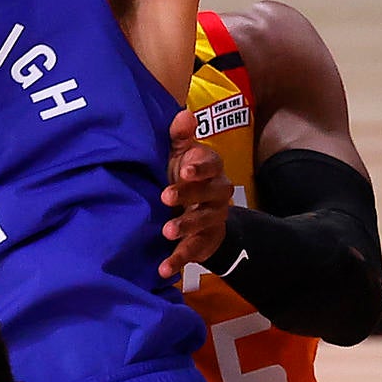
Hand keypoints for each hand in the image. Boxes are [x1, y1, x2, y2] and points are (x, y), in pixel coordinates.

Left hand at [158, 115, 233, 278]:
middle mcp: (217, 192)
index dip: (200, 166)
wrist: (195, 211)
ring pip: (205, 221)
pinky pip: (195, 250)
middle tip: (165, 196)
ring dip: (186, 226)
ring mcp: (213, 218)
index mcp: (210, 168)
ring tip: (166, 231)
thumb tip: (184, 113)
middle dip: (189, 194)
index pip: (212, 163)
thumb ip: (179, 136)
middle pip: (210, 192)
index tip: (184, 168)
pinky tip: (163, 268)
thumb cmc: (180, 174)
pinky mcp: (206, 241)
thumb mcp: (177, 154)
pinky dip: (179, 260)